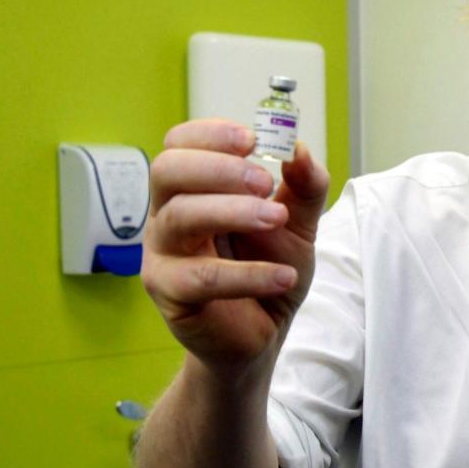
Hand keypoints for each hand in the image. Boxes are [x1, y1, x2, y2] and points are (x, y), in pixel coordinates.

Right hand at [141, 119, 329, 371]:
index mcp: (191, 190)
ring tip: (279, 219)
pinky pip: (202, 277)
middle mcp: (168, 216)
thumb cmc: (269, 267)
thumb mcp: (298, 223)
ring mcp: (164, 255)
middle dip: (218, 168)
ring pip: (181, 218)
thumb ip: (304, 187)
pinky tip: (284, 276)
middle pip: (168, 171)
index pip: (179, 145)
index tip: (252, 139)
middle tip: (264, 181)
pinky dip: (248, 274)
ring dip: (233, 211)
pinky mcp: (171, 294)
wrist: (263, 332)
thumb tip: (299, 149)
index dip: (210, 135)